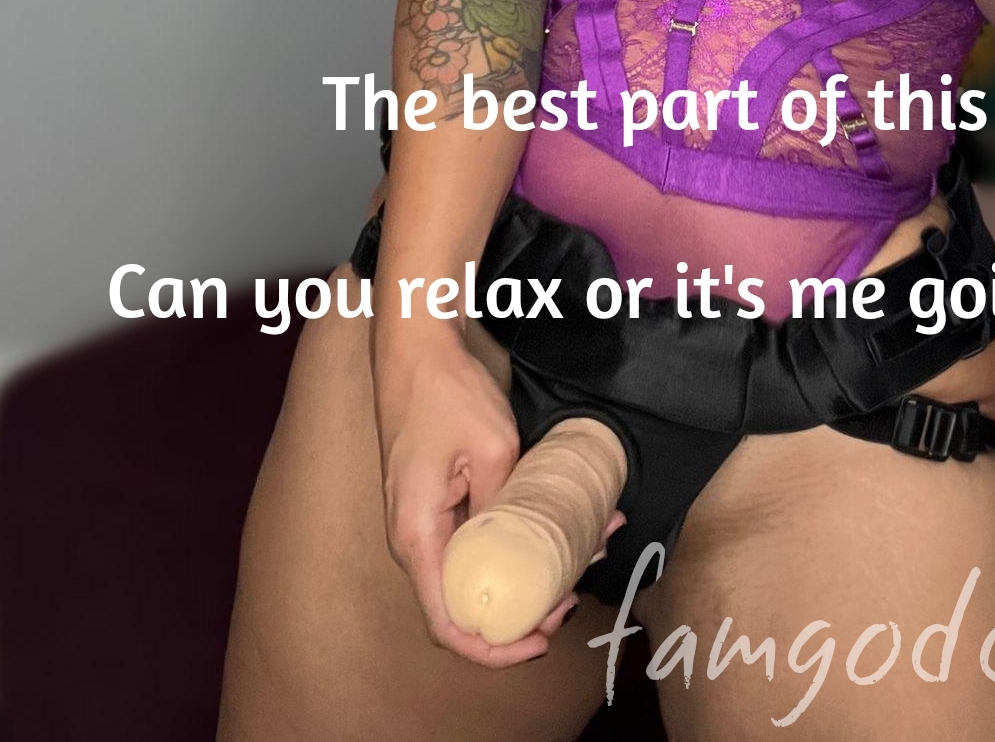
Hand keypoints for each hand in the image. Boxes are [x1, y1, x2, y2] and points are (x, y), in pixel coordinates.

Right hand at [371, 327, 623, 667]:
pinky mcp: (438, 503)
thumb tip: (528, 551)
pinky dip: (514, 542)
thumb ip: (505, 508)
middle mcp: (414, 539)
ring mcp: (424, 521)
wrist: (416, 347)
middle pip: (463, 606)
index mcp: (417, 536)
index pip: (447, 624)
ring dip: (524, 574)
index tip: (538, 639)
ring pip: (474, 572)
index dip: (493, 647)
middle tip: (570, 598)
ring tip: (580, 556)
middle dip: (520, 612)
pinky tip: (557, 525)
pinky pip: (473, 540)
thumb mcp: (492, 449)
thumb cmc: (444, 392)